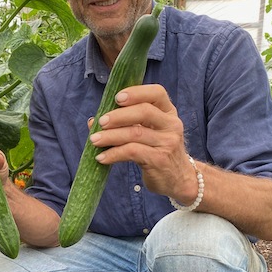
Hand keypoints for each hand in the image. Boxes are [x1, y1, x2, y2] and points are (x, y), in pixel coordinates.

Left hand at [88, 84, 198, 203]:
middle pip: (144, 111)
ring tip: (94, 140)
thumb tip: (93, 121)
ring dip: (111, 136)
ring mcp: (167, 142)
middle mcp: (171, 125)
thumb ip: (126, 123)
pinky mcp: (159, 160)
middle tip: (101, 122)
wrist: (178, 179)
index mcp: (168, 112)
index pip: (157, 93)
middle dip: (119, 115)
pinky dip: (113, 154)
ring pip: (135, 133)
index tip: (117, 98)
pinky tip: (102, 157)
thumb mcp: (148, 133)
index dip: (136, 92)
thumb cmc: (158, 152)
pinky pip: (132, 152)